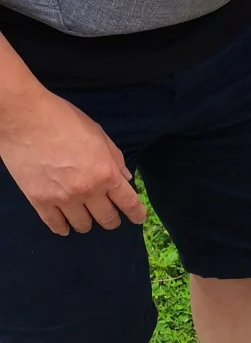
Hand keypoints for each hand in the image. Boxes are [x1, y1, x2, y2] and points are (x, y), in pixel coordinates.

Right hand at [0, 84, 145, 234]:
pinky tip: (65, 225)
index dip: (137, 214)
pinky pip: (55, 224)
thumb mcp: (98, 134)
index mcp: (106, 173)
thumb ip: (114, 159)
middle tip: (107, 214)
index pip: (129, 204)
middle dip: (111, 219)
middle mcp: (88, 190)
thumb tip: (126, 179)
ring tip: (84, 215)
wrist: (21, 115)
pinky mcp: (39, 199)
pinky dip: (62, 227)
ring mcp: (63, 197)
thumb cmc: (61, 119)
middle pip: (108, 220)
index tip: (137, 218)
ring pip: (83, 225)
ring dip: (87, 222)